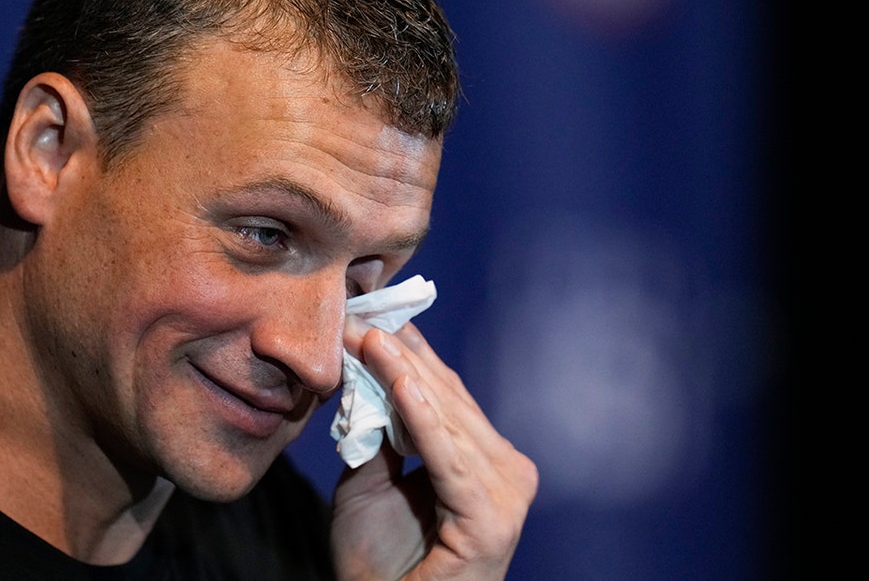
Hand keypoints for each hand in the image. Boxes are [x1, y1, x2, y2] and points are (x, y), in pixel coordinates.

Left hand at [330, 316, 537, 579]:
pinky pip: (448, 456)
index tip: (374, 312)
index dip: (409, 354)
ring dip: (403, 374)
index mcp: (485, 463)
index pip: (447, 396)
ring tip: (368, 335)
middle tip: (361, 312)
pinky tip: (399, 380)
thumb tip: (368, 369)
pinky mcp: (492, 518)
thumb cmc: (378, 564)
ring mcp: (507, 495)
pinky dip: (422, 416)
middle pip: (447, 401)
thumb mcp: (372, 480)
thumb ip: (380, 432)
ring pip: (446, 420)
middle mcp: (507, 473)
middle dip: (401, 356)